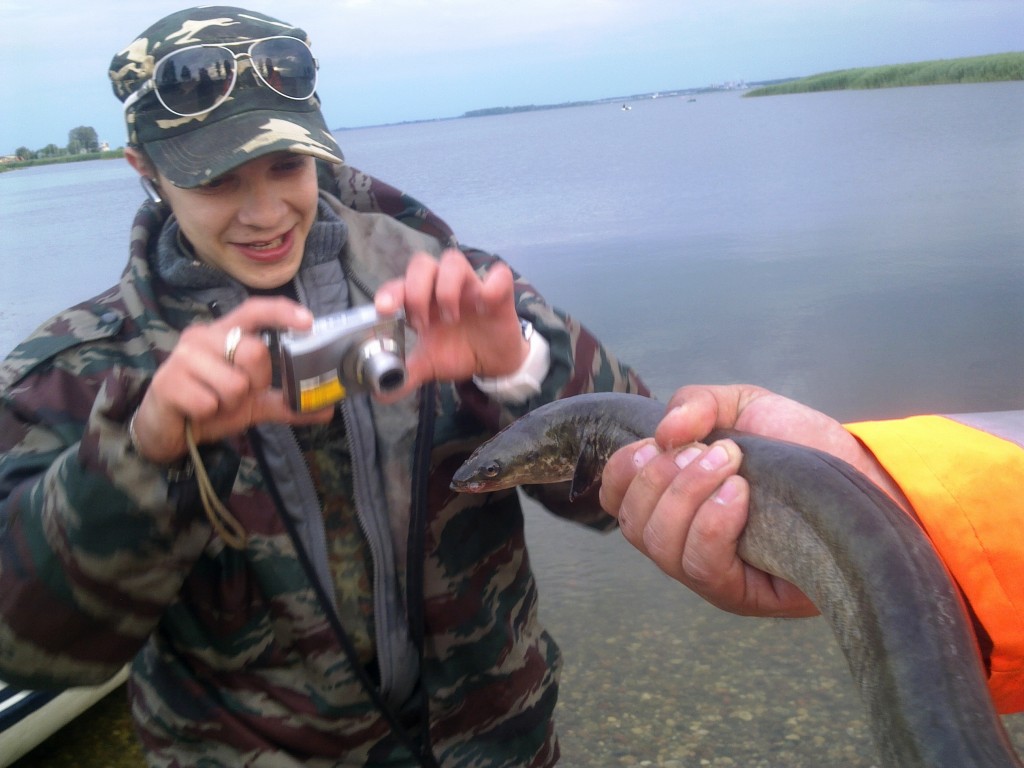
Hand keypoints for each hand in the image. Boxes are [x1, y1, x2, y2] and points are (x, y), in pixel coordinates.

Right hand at [131, 297, 332, 463]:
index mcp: (224, 333)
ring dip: (231, 404)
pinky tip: (195, 411)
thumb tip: (326, 410)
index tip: (308, 322)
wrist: (167, 431)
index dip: (282, 312)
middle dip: (256, 383)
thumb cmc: (210, 404)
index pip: (254, 310)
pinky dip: (210, 414)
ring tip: (214, 403)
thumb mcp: (253, 404)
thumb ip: (286, 403)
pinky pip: (209, 403)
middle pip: (255, 352)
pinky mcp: (166, 382)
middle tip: (238, 394)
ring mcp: (181, 357)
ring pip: (235, 383)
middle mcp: (202, 336)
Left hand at [374, 250, 528, 397]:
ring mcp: (470, 287)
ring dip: (446, 289)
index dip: (390, 292)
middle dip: (416, 290)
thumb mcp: (430, 365)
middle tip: (421, 324)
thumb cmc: (459, 353)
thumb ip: (406, 374)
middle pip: (422, 263)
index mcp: (422, 300)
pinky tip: (485, 307)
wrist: (494, 363)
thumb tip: (380, 394)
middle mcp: (442, 287)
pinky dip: (491, 286)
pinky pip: (499, 274)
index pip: (399, 283)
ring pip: (453, 261)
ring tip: (451, 319)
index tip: (384, 310)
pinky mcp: (499, 294)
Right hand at [599, 384, 905, 616]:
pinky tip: (738, 494)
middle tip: (715, 449)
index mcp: (671, 498)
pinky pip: (701, 565)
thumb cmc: (800, 447)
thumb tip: (666, 430)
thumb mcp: (744, 407)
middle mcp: (680, 539)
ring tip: (732, 464)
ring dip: (688, 494)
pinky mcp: (739, 593)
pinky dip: (711, 522)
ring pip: (660, 545)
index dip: (622, 471)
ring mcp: (708, 572)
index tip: (657, 443)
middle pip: (633, 523)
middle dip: (663, 477)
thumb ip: (697, 403)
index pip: (616, 498)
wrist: (863, 479)